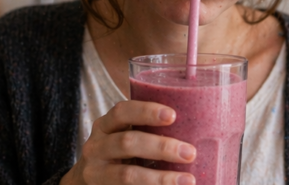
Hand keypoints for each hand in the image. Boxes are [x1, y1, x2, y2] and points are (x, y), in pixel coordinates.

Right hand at [62, 100, 195, 184]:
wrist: (87, 180)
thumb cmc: (120, 150)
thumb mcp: (126, 134)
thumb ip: (149, 130)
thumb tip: (201, 128)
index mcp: (106, 125)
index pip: (123, 111)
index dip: (147, 112)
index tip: (173, 116)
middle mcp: (96, 146)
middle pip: (128, 143)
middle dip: (162, 147)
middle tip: (191, 153)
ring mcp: (95, 173)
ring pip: (127, 175)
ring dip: (160, 179)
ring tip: (187, 181)